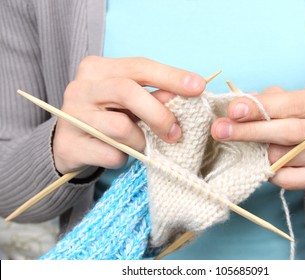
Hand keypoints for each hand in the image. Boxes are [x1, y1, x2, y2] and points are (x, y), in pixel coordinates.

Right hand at [53, 56, 205, 174]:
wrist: (70, 145)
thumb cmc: (106, 117)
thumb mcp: (128, 102)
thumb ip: (153, 96)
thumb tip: (186, 94)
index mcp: (97, 68)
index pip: (139, 66)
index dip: (171, 76)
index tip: (198, 86)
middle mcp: (81, 87)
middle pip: (128, 92)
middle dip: (159, 114)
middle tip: (176, 133)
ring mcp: (72, 116)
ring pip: (121, 128)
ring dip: (140, 141)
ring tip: (139, 144)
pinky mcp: (69, 145)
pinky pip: (111, 154)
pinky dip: (124, 158)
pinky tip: (117, 154)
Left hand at [211, 85, 304, 189]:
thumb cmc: (290, 115)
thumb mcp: (279, 100)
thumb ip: (261, 102)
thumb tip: (236, 109)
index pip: (289, 103)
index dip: (259, 107)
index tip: (233, 111)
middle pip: (287, 131)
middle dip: (249, 131)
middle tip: (219, 131)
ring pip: (283, 156)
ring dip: (256, 154)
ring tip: (241, 147)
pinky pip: (287, 179)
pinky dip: (268, 173)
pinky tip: (260, 165)